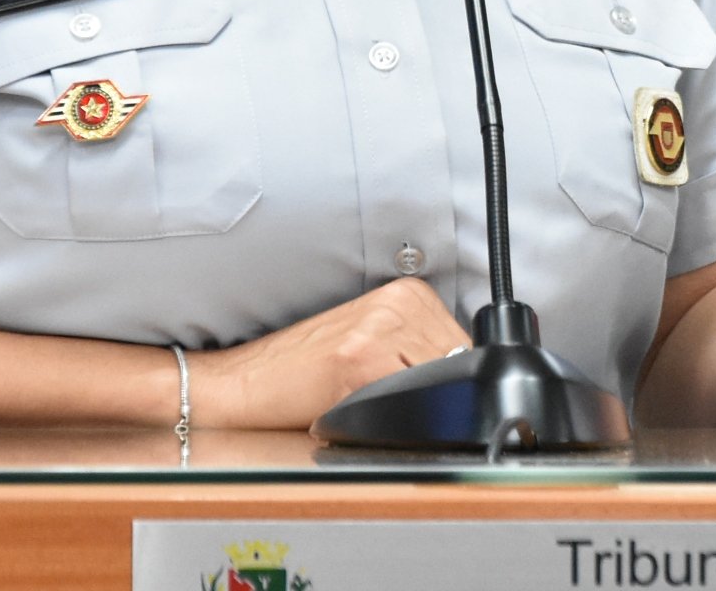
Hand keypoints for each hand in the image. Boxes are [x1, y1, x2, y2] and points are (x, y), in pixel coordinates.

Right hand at [190, 276, 471, 428]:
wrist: (246, 381)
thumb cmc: (306, 372)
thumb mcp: (377, 348)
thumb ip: (423, 354)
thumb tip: (467, 386)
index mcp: (409, 295)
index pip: (468, 350)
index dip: (452, 386)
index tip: (427, 398)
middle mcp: (399, 303)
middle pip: (459, 366)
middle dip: (434, 398)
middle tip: (379, 399)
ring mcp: (379, 327)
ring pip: (435, 387)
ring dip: (407, 410)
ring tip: (360, 398)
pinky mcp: (358, 358)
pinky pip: (403, 403)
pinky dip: (384, 419)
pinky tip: (349, 405)